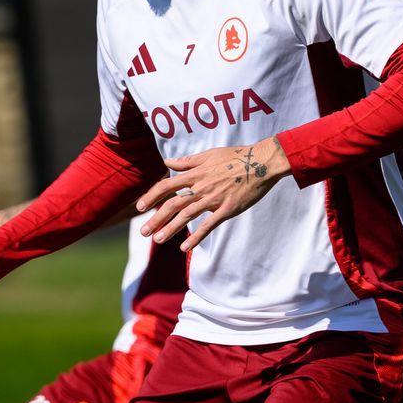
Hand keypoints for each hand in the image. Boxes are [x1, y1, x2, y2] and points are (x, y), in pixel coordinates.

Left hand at [137, 136, 290, 251]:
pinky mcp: (227, 209)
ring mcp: (214, 198)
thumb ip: (187, 161)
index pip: (167, 185)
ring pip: (187, 216)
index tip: (140, 207)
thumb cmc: (235, 156)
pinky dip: (196, 237)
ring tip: (157, 240)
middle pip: (173, 204)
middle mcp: (201, 187)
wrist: (262, 162)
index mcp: (195, 173)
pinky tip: (184, 248)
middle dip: (156, 218)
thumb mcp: (209, 155)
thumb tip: (167, 161)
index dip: (152, 196)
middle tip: (143, 232)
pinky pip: (208, 225)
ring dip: (170, 229)